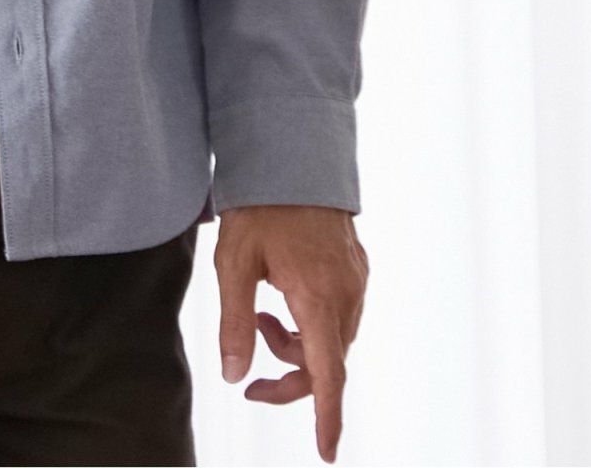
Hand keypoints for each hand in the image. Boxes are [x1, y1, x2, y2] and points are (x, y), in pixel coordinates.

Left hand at [214, 203, 368, 463]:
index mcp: (318, 297)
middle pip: (327, 363)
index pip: (327, 374)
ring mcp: (356, 281)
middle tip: (248, 378)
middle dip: (289, 376)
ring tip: (259, 315)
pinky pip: (338, 316)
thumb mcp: (233, 261)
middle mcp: (347, 294)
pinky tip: (281, 298)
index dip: (326, 417)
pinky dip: (310, 324)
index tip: (326, 453)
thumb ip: (234, 322)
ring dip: (297, 346)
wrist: (292, 152)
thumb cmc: (259, 204)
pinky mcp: (356, 269)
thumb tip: (234, 374)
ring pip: (332, 340)